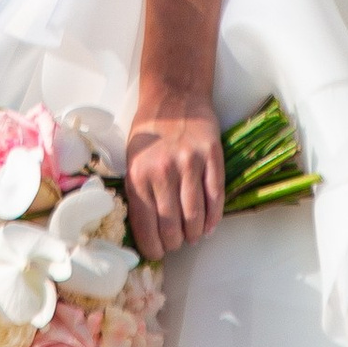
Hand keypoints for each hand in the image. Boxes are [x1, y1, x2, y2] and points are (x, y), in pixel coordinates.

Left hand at [125, 101, 223, 260]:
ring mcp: (189, 164)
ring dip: (195, 233)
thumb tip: (147, 229)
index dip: (154, 247)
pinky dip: (214, 217)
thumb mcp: (132, 159)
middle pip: (172, 226)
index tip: (158, 252)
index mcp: (138, 175)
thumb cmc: (150, 130)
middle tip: (177, 245)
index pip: (146, 226)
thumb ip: (138, 191)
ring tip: (194, 236)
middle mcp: (163, 172)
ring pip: (195, 215)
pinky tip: (210, 225)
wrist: (173, 94)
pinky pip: (215, 197)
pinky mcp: (211, 157)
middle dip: (175, 243)